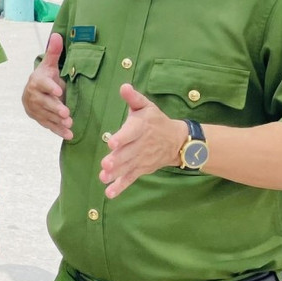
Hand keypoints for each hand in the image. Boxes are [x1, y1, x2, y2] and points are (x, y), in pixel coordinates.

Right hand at [22, 32, 72, 138]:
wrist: (32, 92)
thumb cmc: (45, 77)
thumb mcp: (49, 64)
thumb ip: (53, 52)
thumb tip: (57, 34)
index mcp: (36, 81)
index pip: (42, 84)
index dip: (50, 87)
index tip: (58, 90)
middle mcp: (33, 96)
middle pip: (43, 102)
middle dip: (54, 108)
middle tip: (66, 112)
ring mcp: (35, 109)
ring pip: (45, 116)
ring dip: (57, 121)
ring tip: (70, 124)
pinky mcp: (39, 119)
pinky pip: (48, 125)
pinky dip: (58, 131)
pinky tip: (68, 135)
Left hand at [98, 84, 187, 198]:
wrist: (177, 141)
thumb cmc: (156, 121)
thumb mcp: (146, 106)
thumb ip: (133, 98)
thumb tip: (123, 86)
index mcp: (141, 127)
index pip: (131, 133)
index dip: (122, 138)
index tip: (112, 142)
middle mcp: (141, 145)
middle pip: (128, 153)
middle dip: (117, 160)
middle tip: (105, 165)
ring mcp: (141, 159)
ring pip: (128, 167)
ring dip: (116, 174)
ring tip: (104, 178)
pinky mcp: (141, 169)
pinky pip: (131, 179)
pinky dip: (121, 187)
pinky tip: (109, 193)